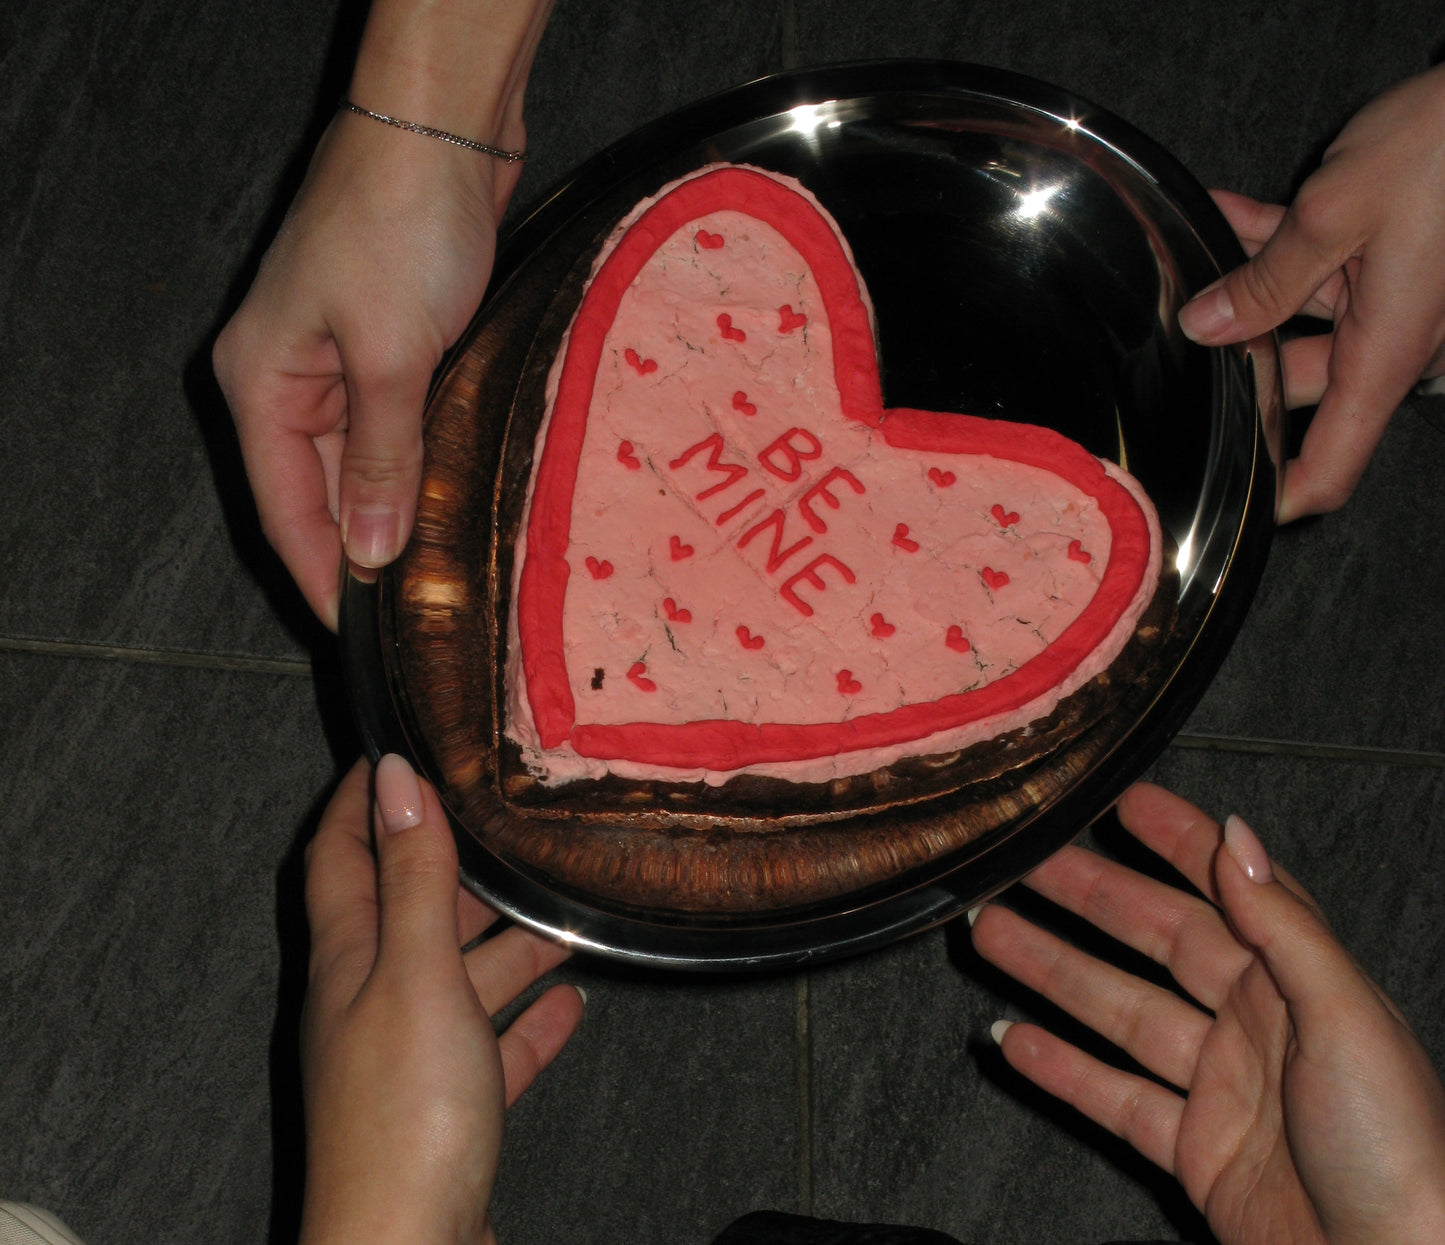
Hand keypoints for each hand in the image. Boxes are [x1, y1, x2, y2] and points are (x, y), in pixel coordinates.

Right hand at [212, 118, 506, 627]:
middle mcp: (289, 378)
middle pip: (323, 492)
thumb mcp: (389, 356)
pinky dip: (422, 464)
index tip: (363, 636)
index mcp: (261, 383)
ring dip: (400, 510)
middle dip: (368, 551)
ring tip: (439, 573)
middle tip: (418, 614)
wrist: (443, 128)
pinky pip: (398, 426)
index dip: (326, 578)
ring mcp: (340, 359)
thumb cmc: (400, 224)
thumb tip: (373, 553)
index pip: (287, 510)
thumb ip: (384, 460)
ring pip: (365, 462)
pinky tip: (452, 501)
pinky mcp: (390, 341)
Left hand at [299, 755, 582, 1244]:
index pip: (340, 855)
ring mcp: (410, 1058)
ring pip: (460, 978)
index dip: (361, 799)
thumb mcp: (416, 972)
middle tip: (511, 822)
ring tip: (566, 909)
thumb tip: (396, 777)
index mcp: (350, 959)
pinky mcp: (451, 1110)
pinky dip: (529, 1023)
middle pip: (410, 911)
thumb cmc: (404, 1113)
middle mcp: (373, 1001)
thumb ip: (415, 877)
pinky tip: (573, 1005)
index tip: (398, 748)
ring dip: (508, 944)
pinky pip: (493, 1048)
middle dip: (456, 865)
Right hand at [971, 781, 1444, 1243]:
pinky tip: (1016, 1041)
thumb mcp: (1349, 1016)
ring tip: (993, 934)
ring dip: (1054, 972)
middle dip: (1089, 898)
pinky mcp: (1196, 1150)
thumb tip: (1237, 836)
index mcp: (1299, 980)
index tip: (1125, 803)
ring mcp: (1220, 1087)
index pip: (1226, 888)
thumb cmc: (1402, 1148)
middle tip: (1027, 865)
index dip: (1177, 841)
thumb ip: (1285, 925)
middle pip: (1154, 942)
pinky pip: (1113, 1097)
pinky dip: (1061, 1069)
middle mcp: (1255, 1024)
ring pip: (1119, 1011)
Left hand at [1178, 64, 1444, 522]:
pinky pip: (1323, 269)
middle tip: (1182, 346)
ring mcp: (1396, 301)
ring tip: (1193, 266)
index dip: (1280, 497)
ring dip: (1248, 290)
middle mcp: (1394, 340)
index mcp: (1385, 355)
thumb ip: (1266, 279)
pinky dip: (1275, 247)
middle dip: (1241, 366)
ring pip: (1302, 319)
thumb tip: (1207, 325)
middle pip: (1299, 389)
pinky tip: (1222, 216)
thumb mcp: (1335, 213)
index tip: (1230, 507)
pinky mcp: (1394, 259)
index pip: (1330, 467)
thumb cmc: (1444, 147)